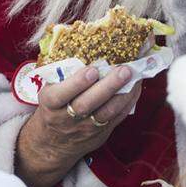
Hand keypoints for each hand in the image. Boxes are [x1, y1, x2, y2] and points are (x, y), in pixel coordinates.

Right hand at [14, 64, 141, 186]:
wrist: (53, 144)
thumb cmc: (54, 107)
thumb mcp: (49, 91)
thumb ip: (63, 75)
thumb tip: (86, 42)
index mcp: (51, 103)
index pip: (61, 94)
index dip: (76, 83)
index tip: (91, 70)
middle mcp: (67, 117)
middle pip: (87, 104)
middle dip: (107, 86)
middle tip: (124, 70)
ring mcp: (85, 127)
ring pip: (106, 113)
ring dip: (123, 93)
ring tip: (135, 75)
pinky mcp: (101, 133)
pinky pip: (117, 117)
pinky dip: (129, 101)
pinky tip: (136, 86)